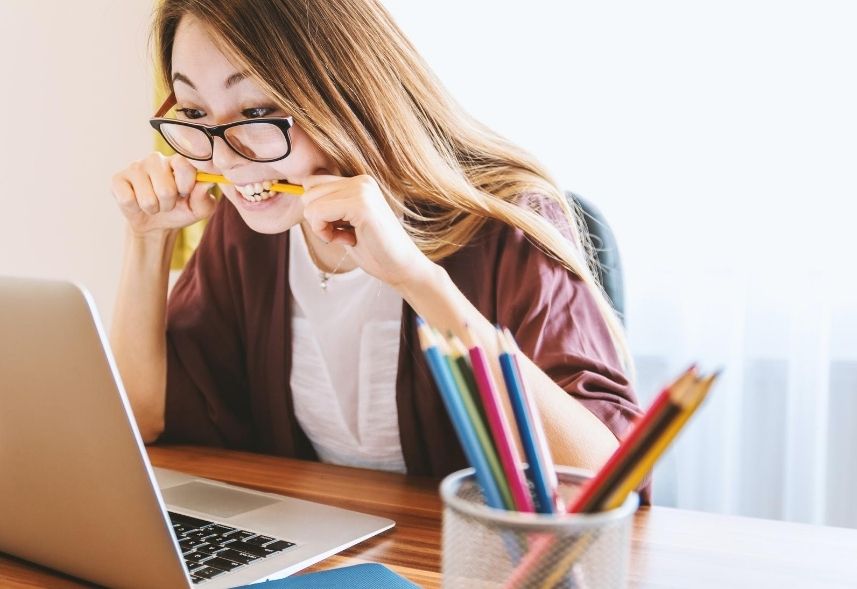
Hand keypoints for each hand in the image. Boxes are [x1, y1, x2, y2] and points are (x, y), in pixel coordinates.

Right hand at [110, 152, 216, 236]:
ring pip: (147, 199)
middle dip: (168, 204)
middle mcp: (156, 159)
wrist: (156, 224)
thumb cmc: (181, 210)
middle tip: (167, 202)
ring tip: (154, 204)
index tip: (185, 193)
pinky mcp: (117, 179)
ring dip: (153, 209)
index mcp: (178, 161)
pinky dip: (135, 209)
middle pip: (165, 189)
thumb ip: (205, 197)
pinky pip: (128, 200)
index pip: (184, 166)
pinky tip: (136, 202)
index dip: (186, 186)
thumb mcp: (200, 209)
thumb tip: (208, 182)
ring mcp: (135, 167)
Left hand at [301, 174, 434, 289]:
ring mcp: (362, 190)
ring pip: (310, 203)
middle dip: (318, 218)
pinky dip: (325, 233)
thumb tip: (300, 193)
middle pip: (308, 191)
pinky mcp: (361, 205)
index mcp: (359, 182)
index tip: (339, 228)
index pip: (313, 183)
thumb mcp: (345, 222)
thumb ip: (329, 205)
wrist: (402, 268)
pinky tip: (348, 240)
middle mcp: (361, 180)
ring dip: (322, 227)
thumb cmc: (374, 250)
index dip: (317, 211)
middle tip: (343, 234)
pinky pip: (318, 213)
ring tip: (348, 236)